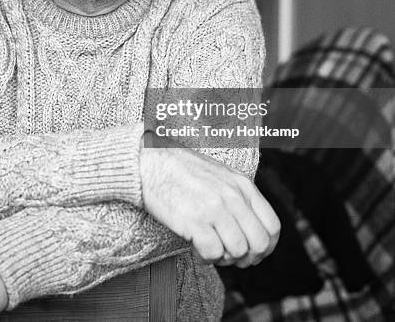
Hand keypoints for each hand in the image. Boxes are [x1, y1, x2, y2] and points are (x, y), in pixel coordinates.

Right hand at [140, 134, 279, 267]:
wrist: (149, 162)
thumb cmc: (180, 169)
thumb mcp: (219, 174)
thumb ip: (239, 196)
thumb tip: (251, 228)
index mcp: (242, 184)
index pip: (272, 226)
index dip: (266, 247)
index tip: (254, 253)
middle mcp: (232, 196)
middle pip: (258, 243)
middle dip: (247, 258)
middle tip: (231, 256)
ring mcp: (214, 208)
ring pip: (237, 251)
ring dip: (225, 258)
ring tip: (211, 249)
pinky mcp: (194, 220)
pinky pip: (213, 253)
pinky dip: (207, 258)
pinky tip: (197, 248)